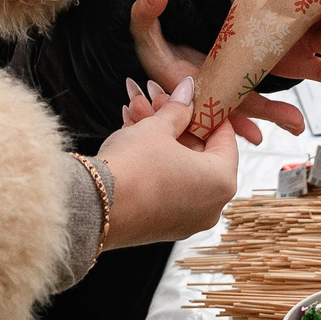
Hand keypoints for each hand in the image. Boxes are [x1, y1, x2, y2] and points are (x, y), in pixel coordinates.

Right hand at [93, 82, 238, 246]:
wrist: (94, 208)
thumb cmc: (133, 168)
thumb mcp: (157, 129)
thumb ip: (177, 109)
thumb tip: (187, 92)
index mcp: (222, 181)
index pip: (225, 138)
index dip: (207, 113)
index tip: (194, 98)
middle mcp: (211, 206)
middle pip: (200, 154)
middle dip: (177, 125)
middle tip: (158, 102)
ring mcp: (188, 220)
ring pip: (180, 168)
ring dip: (161, 140)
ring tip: (137, 114)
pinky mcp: (164, 227)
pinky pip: (167, 186)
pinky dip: (155, 164)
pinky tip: (133, 137)